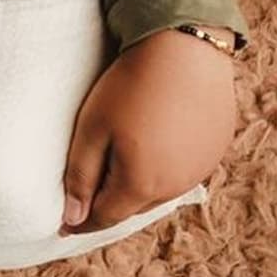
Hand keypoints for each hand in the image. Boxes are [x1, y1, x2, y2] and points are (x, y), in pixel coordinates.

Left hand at [60, 27, 235, 233]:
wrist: (184, 51)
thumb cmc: (130, 87)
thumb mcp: (92, 128)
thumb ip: (80, 175)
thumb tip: (71, 217)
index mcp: (141, 184)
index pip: (105, 217)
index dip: (81, 222)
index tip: (63, 225)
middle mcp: (175, 186)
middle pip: (133, 206)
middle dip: (108, 206)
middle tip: (86, 200)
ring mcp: (199, 169)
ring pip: (160, 191)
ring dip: (137, 188)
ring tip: (116, 175)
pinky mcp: (213, 149)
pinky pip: (182, 171)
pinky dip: (163, 168)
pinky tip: (151, 149)